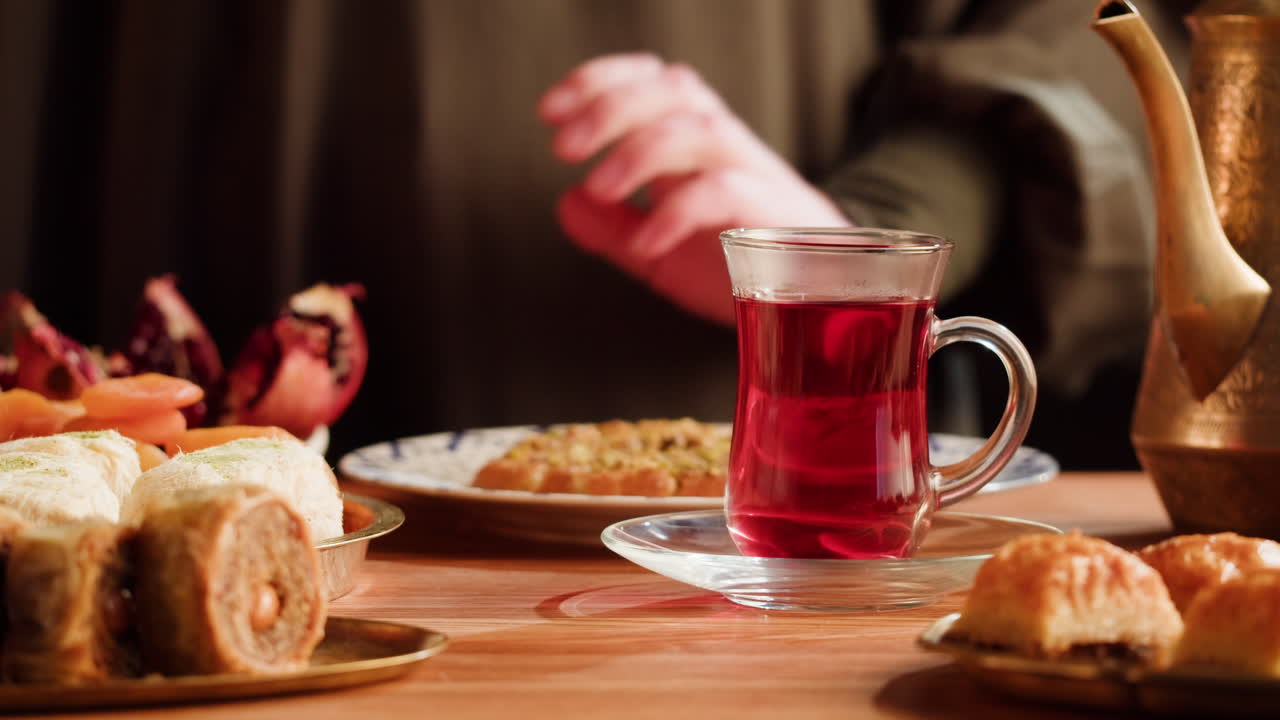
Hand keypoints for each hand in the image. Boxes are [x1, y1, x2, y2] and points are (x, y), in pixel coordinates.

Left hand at [539, 53, 849, 325]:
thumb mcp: (661, 252)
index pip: (652, 81)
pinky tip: (646, 241)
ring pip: (699, 129)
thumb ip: (613, 231)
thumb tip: (567, 203)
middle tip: (562, 147)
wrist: (817, 304)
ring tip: (598, 187)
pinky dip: (678, 212)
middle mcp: (724, 145)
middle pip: (674, 89)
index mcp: (695, 141)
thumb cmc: (741, 265)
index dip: (601, 81)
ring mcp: (752, 175)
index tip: (549, 111)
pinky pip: (726, 193)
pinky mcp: (773, 216)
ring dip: (638, 150)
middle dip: (611, 107)